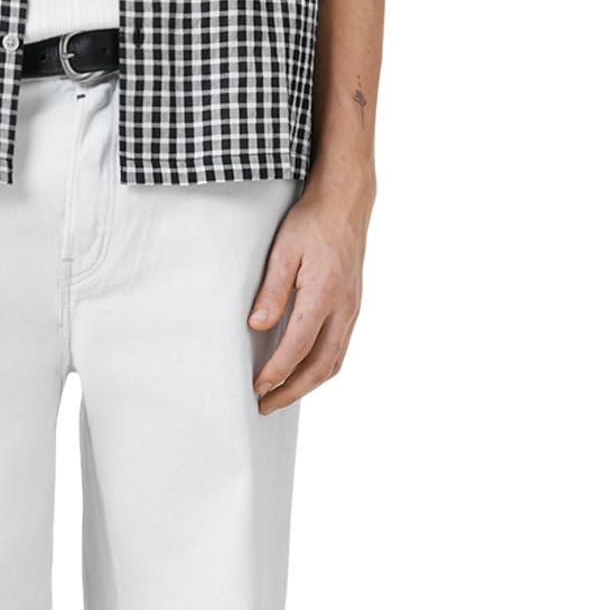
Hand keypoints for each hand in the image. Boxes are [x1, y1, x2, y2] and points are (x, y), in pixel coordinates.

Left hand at [247, 183, 370, 413]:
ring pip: (334, 361)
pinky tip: (304, 370)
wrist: (346, 204)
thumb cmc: (312, 223)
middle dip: (292, 391)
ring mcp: (352, 310)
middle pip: (320, 366)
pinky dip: (321, 367)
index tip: (257, 388)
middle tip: (266, 405)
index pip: (297, 348)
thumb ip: (271, 292)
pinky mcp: (353, 307)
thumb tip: (256, 327)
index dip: (276, 373)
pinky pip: (340, 348)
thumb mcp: (283, 252)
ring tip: (283, 395)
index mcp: (324, 296)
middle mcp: (344, 309)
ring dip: (308, 384)